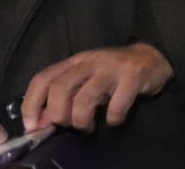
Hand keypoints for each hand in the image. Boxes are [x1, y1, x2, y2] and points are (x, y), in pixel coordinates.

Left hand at [20, 42, 172, 132]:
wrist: (153, 57)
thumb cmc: (113, 73)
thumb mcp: (86, 79)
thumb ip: (65, 96)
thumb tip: (40, 122)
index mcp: (74, 62)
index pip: (42, 78)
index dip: (31, 104)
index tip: (32, 126)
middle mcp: (89, 62)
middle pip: (60, 88)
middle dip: (58, 114)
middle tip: (67, 125)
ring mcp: (111, 68)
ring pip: (85, 98)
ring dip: (82, 120)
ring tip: (87, 127)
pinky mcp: (132, 77)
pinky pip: (116, 105)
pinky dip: (112, 119)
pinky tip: (114, 120)